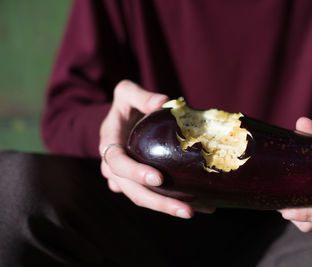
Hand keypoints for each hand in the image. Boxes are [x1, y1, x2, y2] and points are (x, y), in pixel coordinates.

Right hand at [99, 80, 214, 217]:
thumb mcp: (126, 92)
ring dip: (169, 208)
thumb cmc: (126, 105)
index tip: (158, 179)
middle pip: (133, 192)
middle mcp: (115, 168)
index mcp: (109, 145)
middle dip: (159, 203)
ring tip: (195, 212)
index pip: (117, 163)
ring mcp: (127, 179)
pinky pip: (155, 196)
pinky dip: (174, 201)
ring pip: (145, 198)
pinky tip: (199, 205)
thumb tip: (163, 102)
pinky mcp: (140, 183)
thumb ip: (140, 95)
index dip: (135, 173)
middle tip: (187, 210)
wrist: (124, 119)